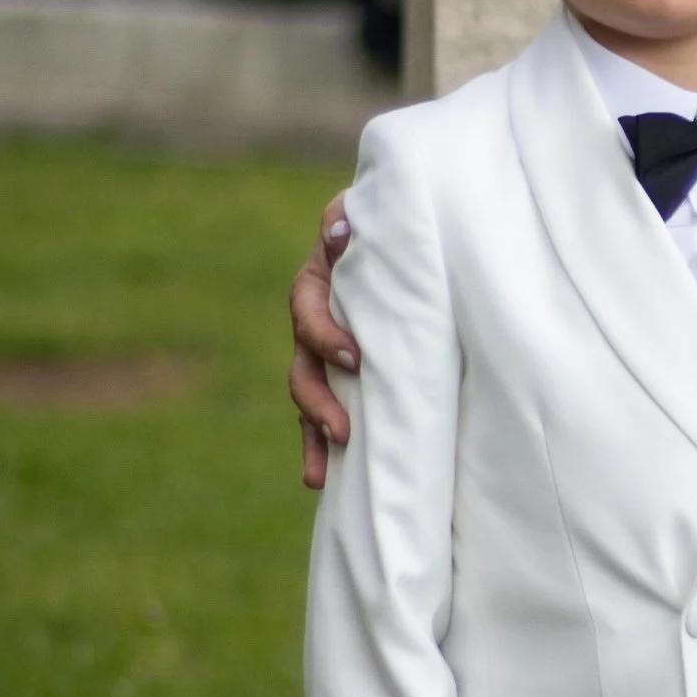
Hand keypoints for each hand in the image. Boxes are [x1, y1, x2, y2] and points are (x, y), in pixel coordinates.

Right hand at [291, 196, 357, 489]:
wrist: (394, 242)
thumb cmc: (382, 228)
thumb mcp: (365, 215)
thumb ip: (346, 220)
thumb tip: (341, 233)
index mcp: (314, 288)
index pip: (308, 316)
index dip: (326, 339)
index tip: (355, 358)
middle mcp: (312, 328)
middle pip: (302, 370)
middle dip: (318, 404)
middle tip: (341, 430)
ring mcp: (323, 359)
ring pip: (308, 402)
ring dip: (312, 437)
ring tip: (320, 474)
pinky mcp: (343, 380)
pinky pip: (324, 415)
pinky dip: (320, 446)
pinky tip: (324, 481)